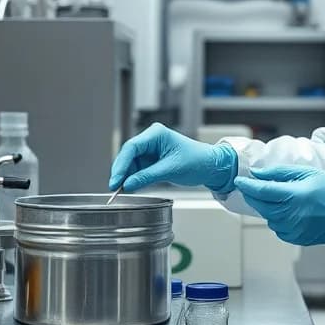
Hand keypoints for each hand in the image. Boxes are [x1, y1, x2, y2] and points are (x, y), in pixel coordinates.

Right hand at [110, 123, 236, 191]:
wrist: (210, 166)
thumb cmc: (196, 160)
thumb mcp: (170, 170)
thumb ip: (147, 177)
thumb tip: (127, 184)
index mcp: (156, 134)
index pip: (132, 147)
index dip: (121, 164)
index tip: (116, 179)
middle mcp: (151, 140)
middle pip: (128, 155)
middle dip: (121, 171)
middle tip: (115, 187)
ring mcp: (151, 150)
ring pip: (131, 163)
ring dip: (127, 176)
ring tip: (122, 189)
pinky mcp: (152, 161)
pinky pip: (138, 169)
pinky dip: (134, 178)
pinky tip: (131, 186)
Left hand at [233, 166, 324, 245]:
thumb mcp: (308, 173)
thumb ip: (280, 172)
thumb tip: (259, 173)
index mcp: (294, 195)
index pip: (262, 191)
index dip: (247, 185)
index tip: (238, 181)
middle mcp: (291, 215)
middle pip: (261, 206)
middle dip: (253, 196)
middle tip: (250, 188)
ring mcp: (294, 229)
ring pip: (268, 218)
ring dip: (267, 208)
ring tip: (278, 198)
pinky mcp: (297, 239)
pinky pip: (278, 229)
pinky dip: (277, 219)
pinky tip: (289, 211)